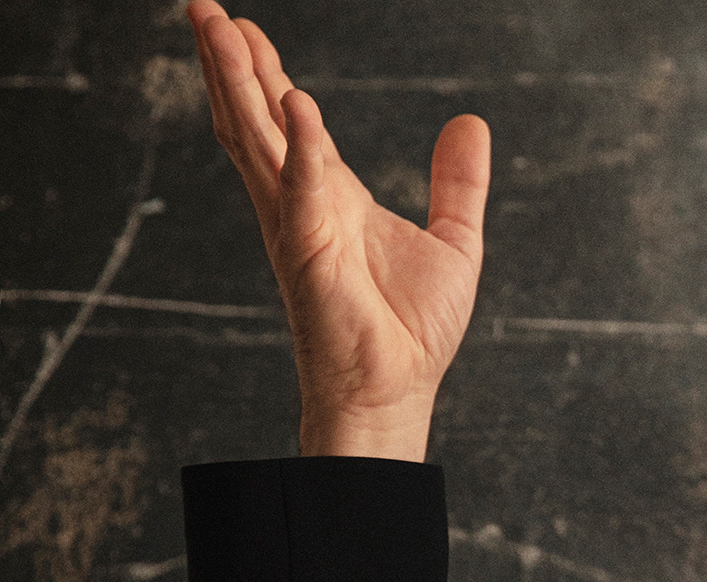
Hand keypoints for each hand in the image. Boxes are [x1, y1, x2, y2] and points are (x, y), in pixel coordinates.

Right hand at [189, 1, 489, 460]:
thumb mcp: (454, 240)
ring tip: (220, 28)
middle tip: (205, 7)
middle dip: (229, 63)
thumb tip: (471, 124)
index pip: (287, 121)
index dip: (266, 73)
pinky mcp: (309, 252)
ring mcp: (298, 225)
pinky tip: (298, 102)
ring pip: (256, 140)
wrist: (397, 389)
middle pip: (253, 118)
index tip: (244, 27)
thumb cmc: (411, 330)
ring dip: (238, 84)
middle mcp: (302, 204)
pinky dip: (302, 144)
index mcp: (332, 197)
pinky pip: (303, 188)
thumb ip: (458, 182)